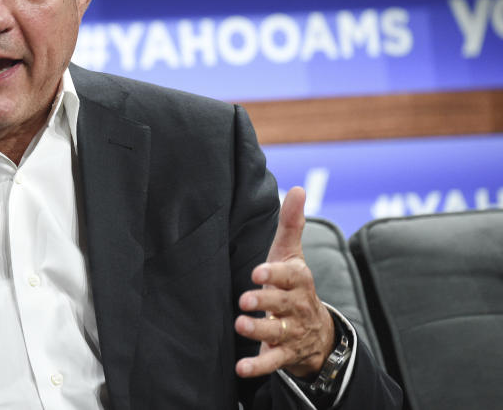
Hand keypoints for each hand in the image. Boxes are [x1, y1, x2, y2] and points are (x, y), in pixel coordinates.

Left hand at [234, 187, 334, 378]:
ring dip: (259, 330)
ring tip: (240, 325)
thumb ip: (292, 224)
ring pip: (277, 332)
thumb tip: (297, 188)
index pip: (289, 276)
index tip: (258, 271)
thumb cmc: (293, 285)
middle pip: (282, 304)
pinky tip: (240, 368)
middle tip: (244, 299)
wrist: (317, 332)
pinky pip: (273, 362)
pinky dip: (257, 367)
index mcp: (298, 281)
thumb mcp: (292, 255)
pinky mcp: (284, 354)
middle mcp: (296, 307)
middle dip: (265, 302)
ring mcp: (291, 332)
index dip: (274, 274)